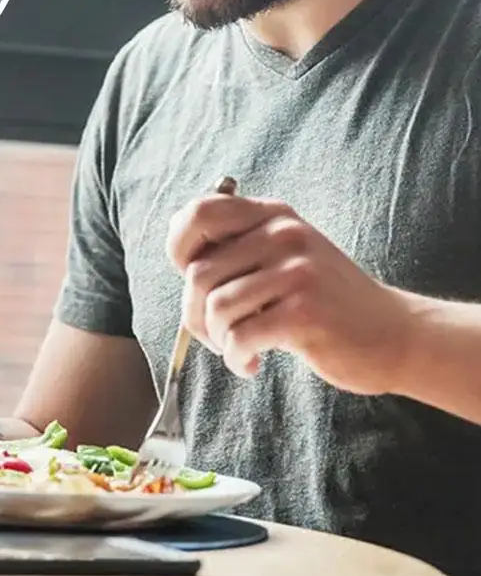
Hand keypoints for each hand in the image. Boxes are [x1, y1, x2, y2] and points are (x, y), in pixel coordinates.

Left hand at [166, 193, 415, 395]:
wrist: (396, 334)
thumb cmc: (325, 301)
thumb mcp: (285, 255)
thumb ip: (239, 247)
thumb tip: (180, 255)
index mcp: (273, 215)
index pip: (200, 213)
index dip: (179, 248)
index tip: (192, 281)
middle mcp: (284, 233)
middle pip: (199, 273)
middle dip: (194, 314)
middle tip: (215, 335)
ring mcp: (297, 271)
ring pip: (216, 307)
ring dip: (217, 340)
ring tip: (237, 349)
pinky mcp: (305, 312)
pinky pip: (239, 336)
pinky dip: (236, 357)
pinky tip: (251, 363)